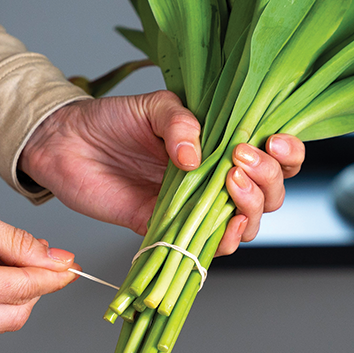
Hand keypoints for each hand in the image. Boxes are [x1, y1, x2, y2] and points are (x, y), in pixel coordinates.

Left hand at [20, 90, 304, 255]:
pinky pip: (206, 247)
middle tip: (240, 161)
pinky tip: (222, 228)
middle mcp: (215, 178)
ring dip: (250, 209)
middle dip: (268, 180)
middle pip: (270, 193)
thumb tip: (196, 156)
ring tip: (230, 185)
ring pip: (247, 222)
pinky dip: (221, 242)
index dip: (287, 153)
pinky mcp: (168, 229)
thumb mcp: (152, 106)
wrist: (66, 144)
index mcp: (221, 144)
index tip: (275, 142)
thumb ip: (179, 122)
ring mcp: (195, 206)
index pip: (274, 154)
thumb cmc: (110, 120)